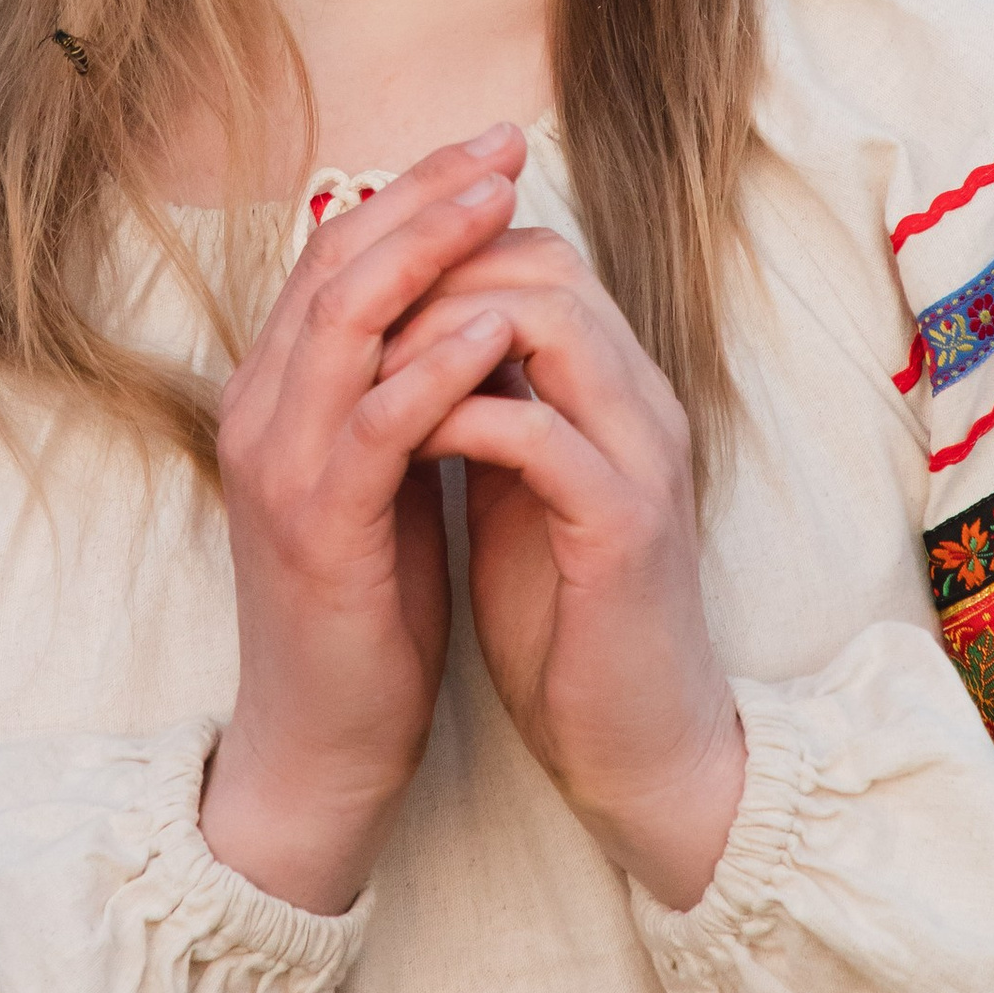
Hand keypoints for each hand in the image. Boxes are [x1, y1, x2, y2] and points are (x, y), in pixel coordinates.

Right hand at [199, 129, 529, 915]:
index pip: (334, 254)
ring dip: (430, 251)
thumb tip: (462, 303)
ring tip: (503, 203)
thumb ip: (399, 388)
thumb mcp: (383, 473)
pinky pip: (378, 421)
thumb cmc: (367, 605)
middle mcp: (261, 411)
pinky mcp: (319, 524)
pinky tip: (495, 325)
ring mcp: (282, 465)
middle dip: (425, 195)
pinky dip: (436, 363)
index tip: (489, 149)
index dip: (409, 191)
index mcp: (274, 393)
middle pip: (337, 262)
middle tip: (504, 147)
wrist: (325, 740)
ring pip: (347, 320)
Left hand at [395, 226, 745, 910]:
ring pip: (552, 320)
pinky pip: (537, 432)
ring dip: (440, 330)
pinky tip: (397, 442)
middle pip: (548, 263)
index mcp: (616, 389)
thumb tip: (407, 335)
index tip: (361, 290)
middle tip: (353, 315)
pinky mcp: (623, 530)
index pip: (540, 256)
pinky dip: (457, 417)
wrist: (630, 741)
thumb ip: (484, 404)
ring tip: (366, 367)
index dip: (446, 251)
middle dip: (437, 269)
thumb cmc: (563, 614)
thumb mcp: (513, 484)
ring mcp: (640, 459)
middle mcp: (640, 404)